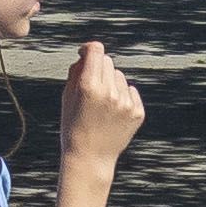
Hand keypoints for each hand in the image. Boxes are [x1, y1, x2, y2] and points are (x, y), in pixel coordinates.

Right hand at [58, 40, 142, 157]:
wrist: (90, 158)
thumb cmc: (74, 125)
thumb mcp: (67, 97)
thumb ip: (76, 71)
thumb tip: (87, 54)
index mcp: (88, 86)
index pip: (96, 50)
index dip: (89, 48)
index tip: (86, 53)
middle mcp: (109, 92)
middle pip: (108, 62)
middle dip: (98, 69)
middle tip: (91, 87)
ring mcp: (126, 103)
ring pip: (120, 77)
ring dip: (111, 84)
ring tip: (102, 105)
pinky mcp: (138, 112)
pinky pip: (131, 91)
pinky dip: (123, 97)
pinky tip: (113, 113)